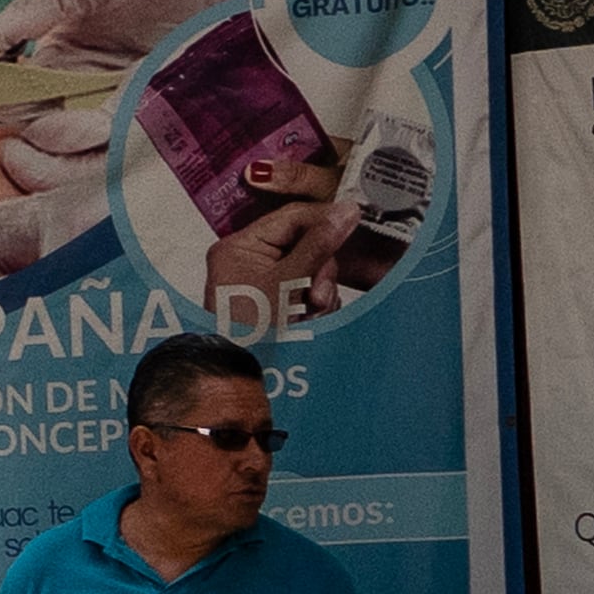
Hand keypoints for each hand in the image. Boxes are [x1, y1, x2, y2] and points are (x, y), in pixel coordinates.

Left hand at [202, 197, 361, 332]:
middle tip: (315, 295)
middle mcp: (248, 262)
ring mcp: (263, 285)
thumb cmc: (250, 333)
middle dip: (320, 271)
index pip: (291, 217)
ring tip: (308, 315)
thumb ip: (318, 246)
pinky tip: (308, 324)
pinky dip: (316, 310)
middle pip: (306, 245)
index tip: (353, 223)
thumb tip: (345, 211)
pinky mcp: (277, 307)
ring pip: (312, 272)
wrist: (240, 382)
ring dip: (320, 294)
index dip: (325, 220)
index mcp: (240, 247)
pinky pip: (309, 295)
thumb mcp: (287, 283)